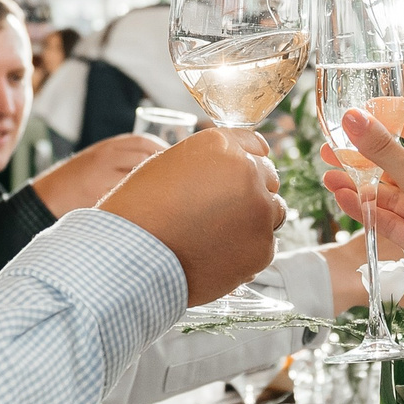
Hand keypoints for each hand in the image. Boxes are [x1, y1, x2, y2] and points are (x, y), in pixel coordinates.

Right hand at [32, 133, 165, 215]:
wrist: (49, 195)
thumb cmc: (78, 179)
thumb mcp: (99, 159)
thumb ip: (123, 157)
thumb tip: (162, 164)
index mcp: (108, 147)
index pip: (144, 142)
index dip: (163, 151)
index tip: (177, 163)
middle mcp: (105, 157)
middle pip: (145, 158)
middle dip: (164, 169)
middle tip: (177, 181)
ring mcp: (101, 176)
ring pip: (137, 177)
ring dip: (153, 186)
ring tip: (164, 196)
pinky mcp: (97, 195)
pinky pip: (124, 197)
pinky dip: (137, 201)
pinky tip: (146, 208)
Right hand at [99, 129, 284, 305]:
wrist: (130, 258)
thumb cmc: (139, 212)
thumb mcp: (168, 165)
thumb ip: (208, 160)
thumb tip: (241, 164)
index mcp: (221, 145)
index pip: (255, 146)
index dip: (245, 164)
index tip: (238, 178)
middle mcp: (247, 172)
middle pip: (268, 178)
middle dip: (251, 191)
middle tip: (220, 213)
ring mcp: (259, 211)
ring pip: (272, 212)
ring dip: (253, 220)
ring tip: (216, 236)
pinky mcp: (262, 248)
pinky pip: (265, 246)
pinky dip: (247, 251)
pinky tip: (216, 255)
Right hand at [322, 109, 403, 403]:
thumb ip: (384, 150)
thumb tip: (353, 118)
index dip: (390, 123)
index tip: (359, 115)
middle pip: (402, 165)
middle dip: (367, 158)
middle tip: (333, 148)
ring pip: (393, 196)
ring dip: (361, 186)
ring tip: (328, 176)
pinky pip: (392, 221)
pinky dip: (368, 210)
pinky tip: (343, 198)